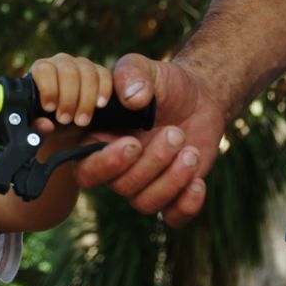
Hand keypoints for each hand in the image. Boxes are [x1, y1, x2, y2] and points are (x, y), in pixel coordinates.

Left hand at [29, 53, 112, 131]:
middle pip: (68, 71)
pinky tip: (100, 105)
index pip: (44, 69)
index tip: (50, 108)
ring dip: (86, 99)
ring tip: (81, 120)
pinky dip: (103, 90)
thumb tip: (46, 125)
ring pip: (87, 73)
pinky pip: (104, 74)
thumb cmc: (49, 119)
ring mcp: (82, 65)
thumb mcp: (41, 126)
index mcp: (41, 70)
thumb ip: (38, 126)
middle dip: (68, 98)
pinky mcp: (99, 72)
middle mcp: (62, 63)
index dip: (48, 89)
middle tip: (65, 120)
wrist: (67, 121)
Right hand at [73, 53, 225, 226]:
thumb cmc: (164, 83)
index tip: (132, 142)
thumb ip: (131, 73)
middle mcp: (118, 169)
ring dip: (172, 180)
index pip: (86, 170)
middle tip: (175, 133)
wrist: (199, 97)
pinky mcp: (172, 194)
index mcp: (100, 142)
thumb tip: (133, 98)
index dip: (106, 164)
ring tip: (191, 150)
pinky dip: (187, 206)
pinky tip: (199, 181)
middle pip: (121, 187)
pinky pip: (172, 217)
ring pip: (146, 203)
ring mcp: (145, 184)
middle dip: (151, 163)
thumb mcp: (145, 68)